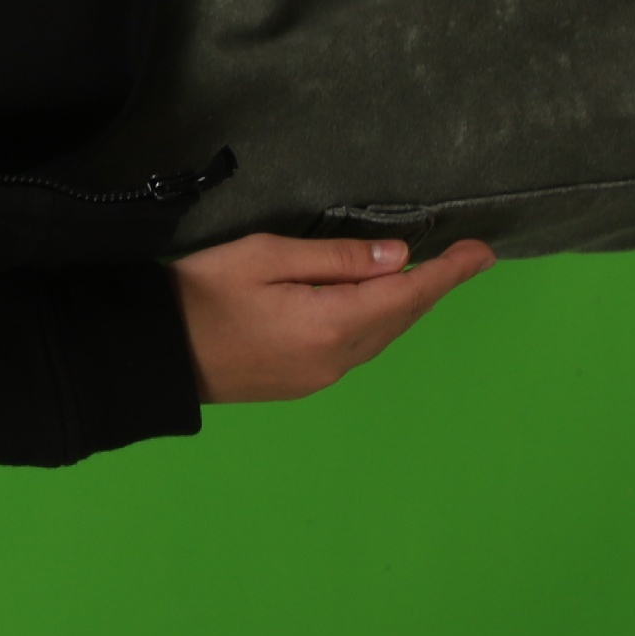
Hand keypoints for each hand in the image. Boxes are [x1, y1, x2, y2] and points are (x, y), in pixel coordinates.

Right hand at [173, 232, 494, 403]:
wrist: (152, 356)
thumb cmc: (199, 294)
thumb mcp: (263, 256)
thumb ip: (334, 258)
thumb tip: (398, 258)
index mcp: (331, 324)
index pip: (407, 293)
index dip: (449, 272)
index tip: (483, 252)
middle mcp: (337, 359)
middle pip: (401, 319)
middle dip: (435, 287)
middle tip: (467, 256)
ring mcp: (320, 377)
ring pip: (381, 337)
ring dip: (407, 306)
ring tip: (427, 276)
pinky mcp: (302, 384)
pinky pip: (358, 349)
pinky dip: (379, 322)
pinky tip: (376, 305)